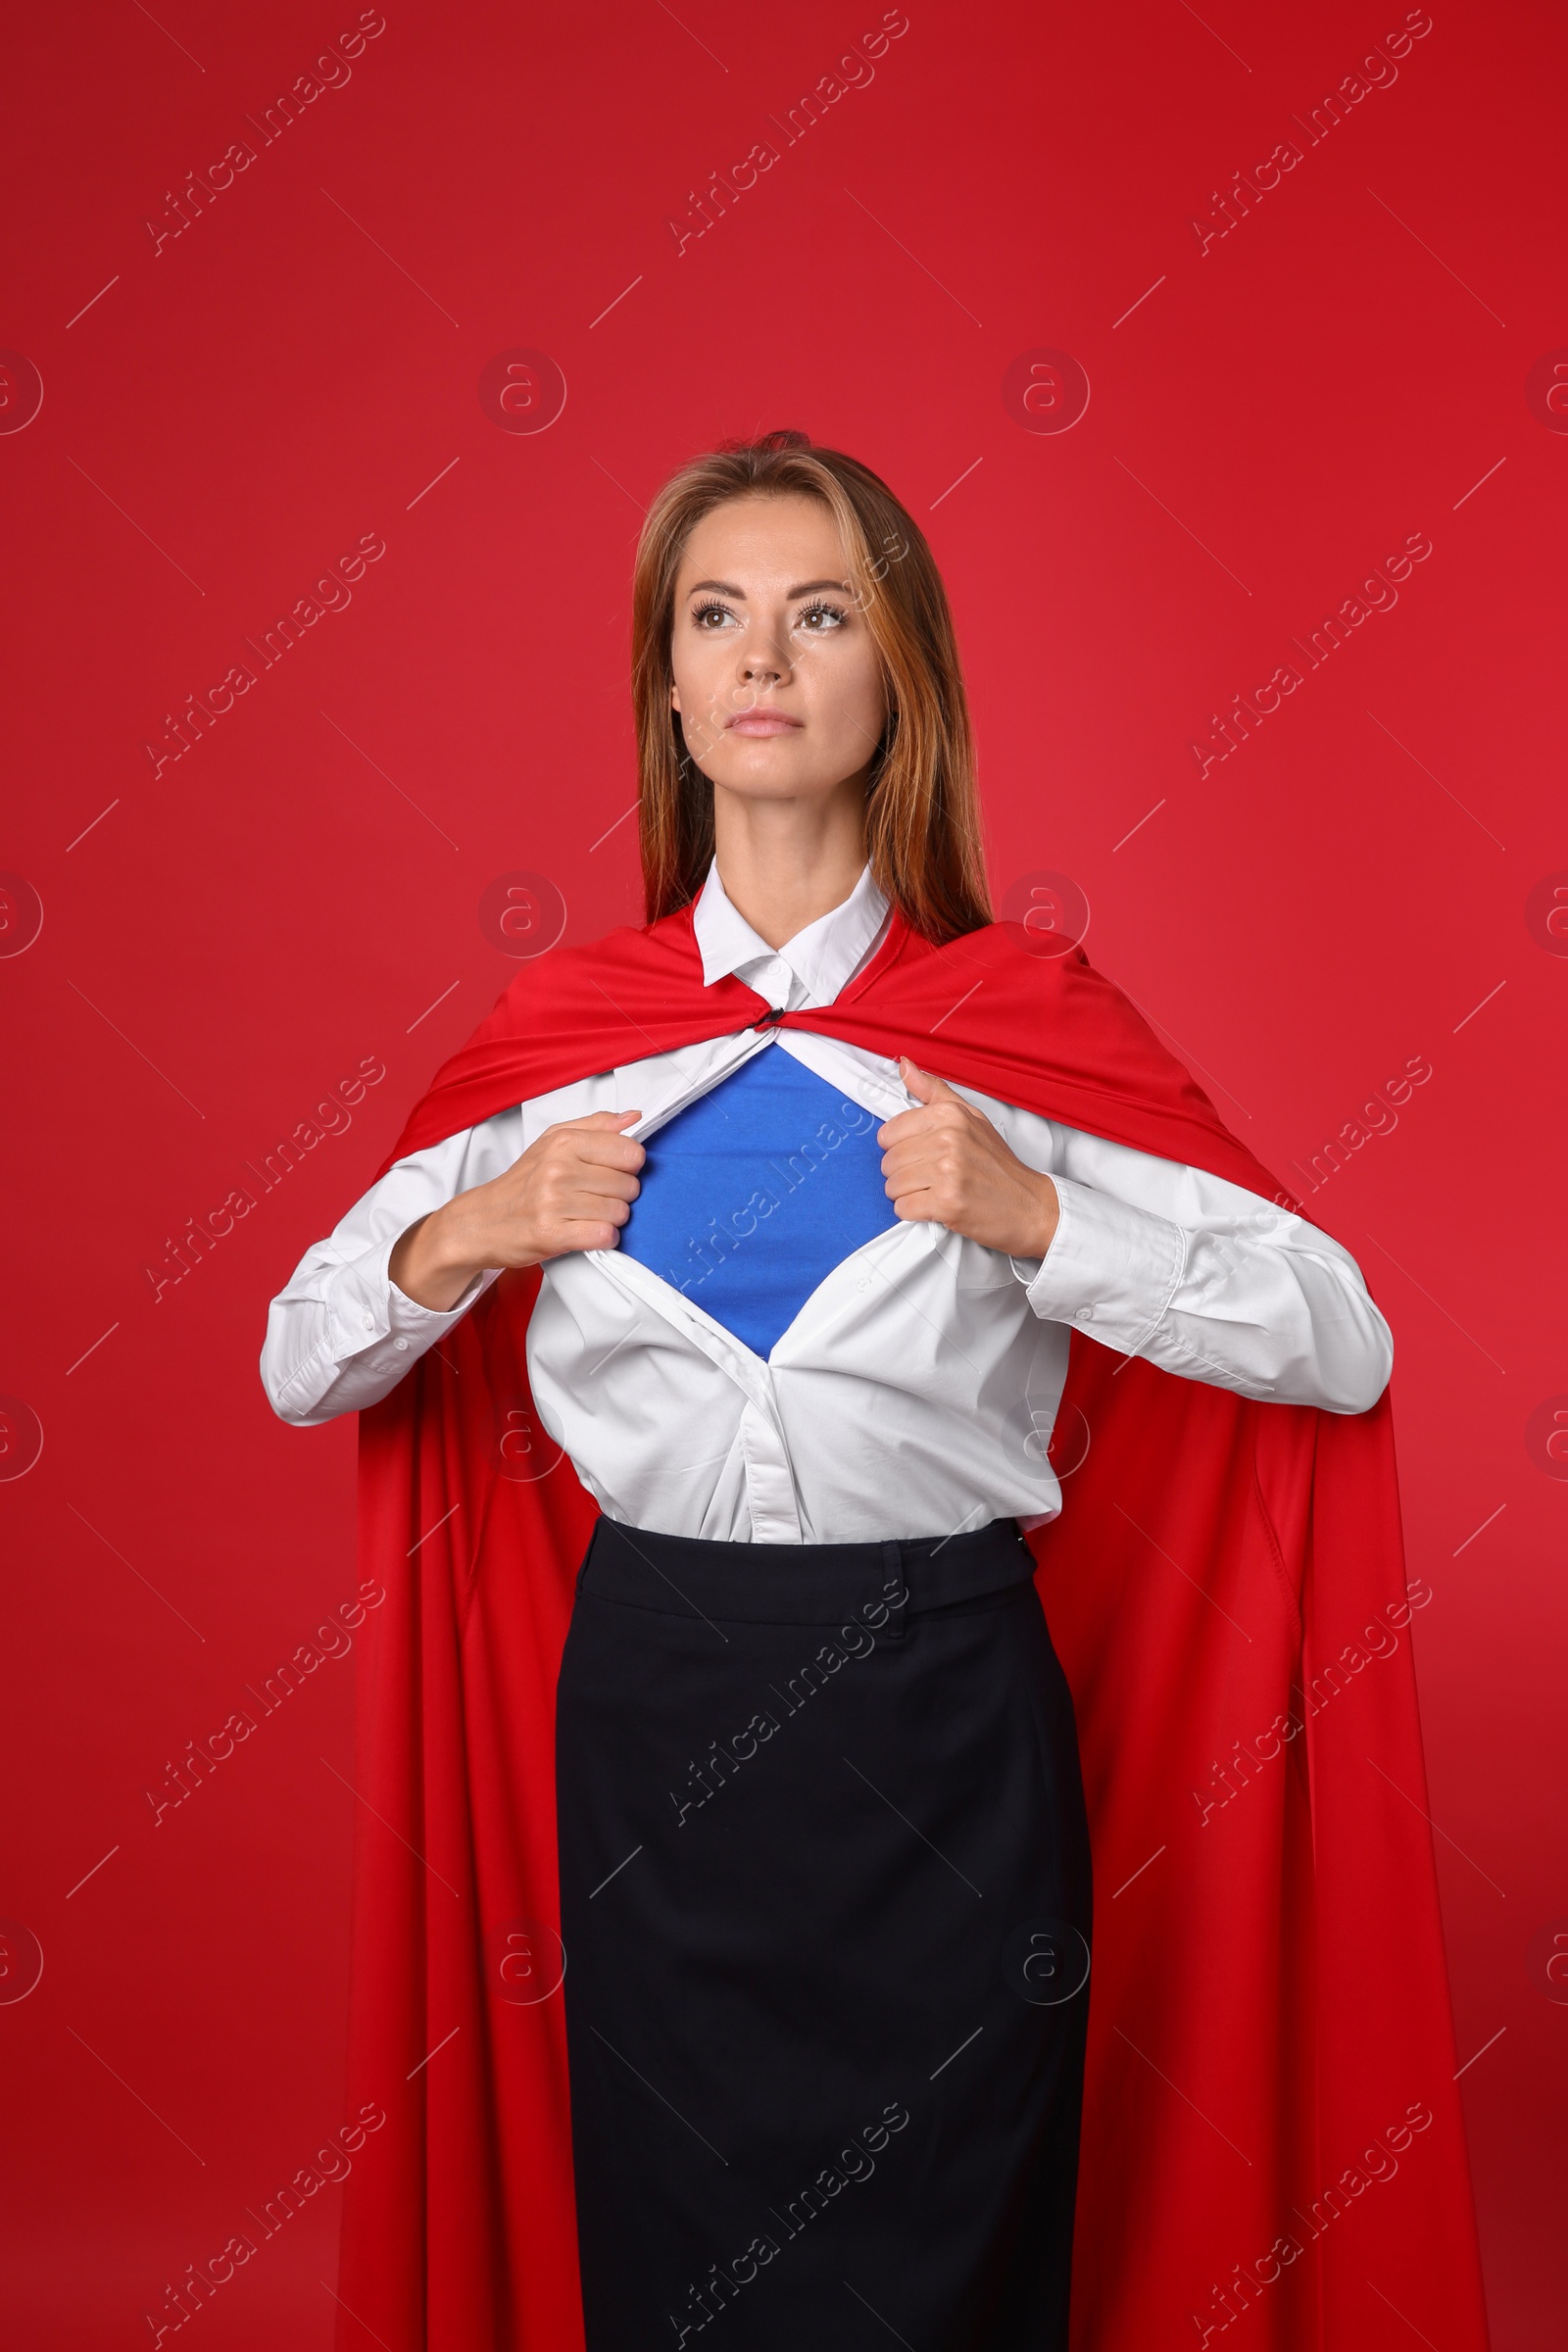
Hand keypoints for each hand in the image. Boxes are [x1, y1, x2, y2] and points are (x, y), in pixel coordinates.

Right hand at [388, 1110, 644, 1310]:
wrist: (481, 1221)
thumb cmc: (522, 1183)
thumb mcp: (553, 1142)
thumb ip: (596, 1126)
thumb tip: (634, 1117)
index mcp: (563, 1142)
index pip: (630, 1152)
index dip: (629, 1166)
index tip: (613, 1171)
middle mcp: (558, 1168)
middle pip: (628, 1185)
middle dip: (620, 1195)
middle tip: (595, 1197)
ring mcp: (553, 1202)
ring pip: (620, 1212)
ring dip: (611, 1219)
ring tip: (588, 1215)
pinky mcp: (551, 1234)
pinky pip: (604, 1236)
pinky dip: (602, 1238)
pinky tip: (587, 1232)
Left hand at [877, 1060, 1058, 1258]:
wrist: (1029, 1205)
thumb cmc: (998, 1165)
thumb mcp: (972, 1117)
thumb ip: (934, 1091)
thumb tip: (903, 1064)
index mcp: (949, 1114)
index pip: (889, 1132)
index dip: (900, 1148)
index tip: (920, 1155)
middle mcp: (948, 1139)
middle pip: (889, 1161)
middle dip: (903, 1174)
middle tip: (930, 1177)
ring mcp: (947, 1172)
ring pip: (892, 1186)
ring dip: (907, 1194)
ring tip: (933, 1191)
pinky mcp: (947, 1203)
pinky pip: (903, 1208)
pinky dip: (914, 1212)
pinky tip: (935, 1207)